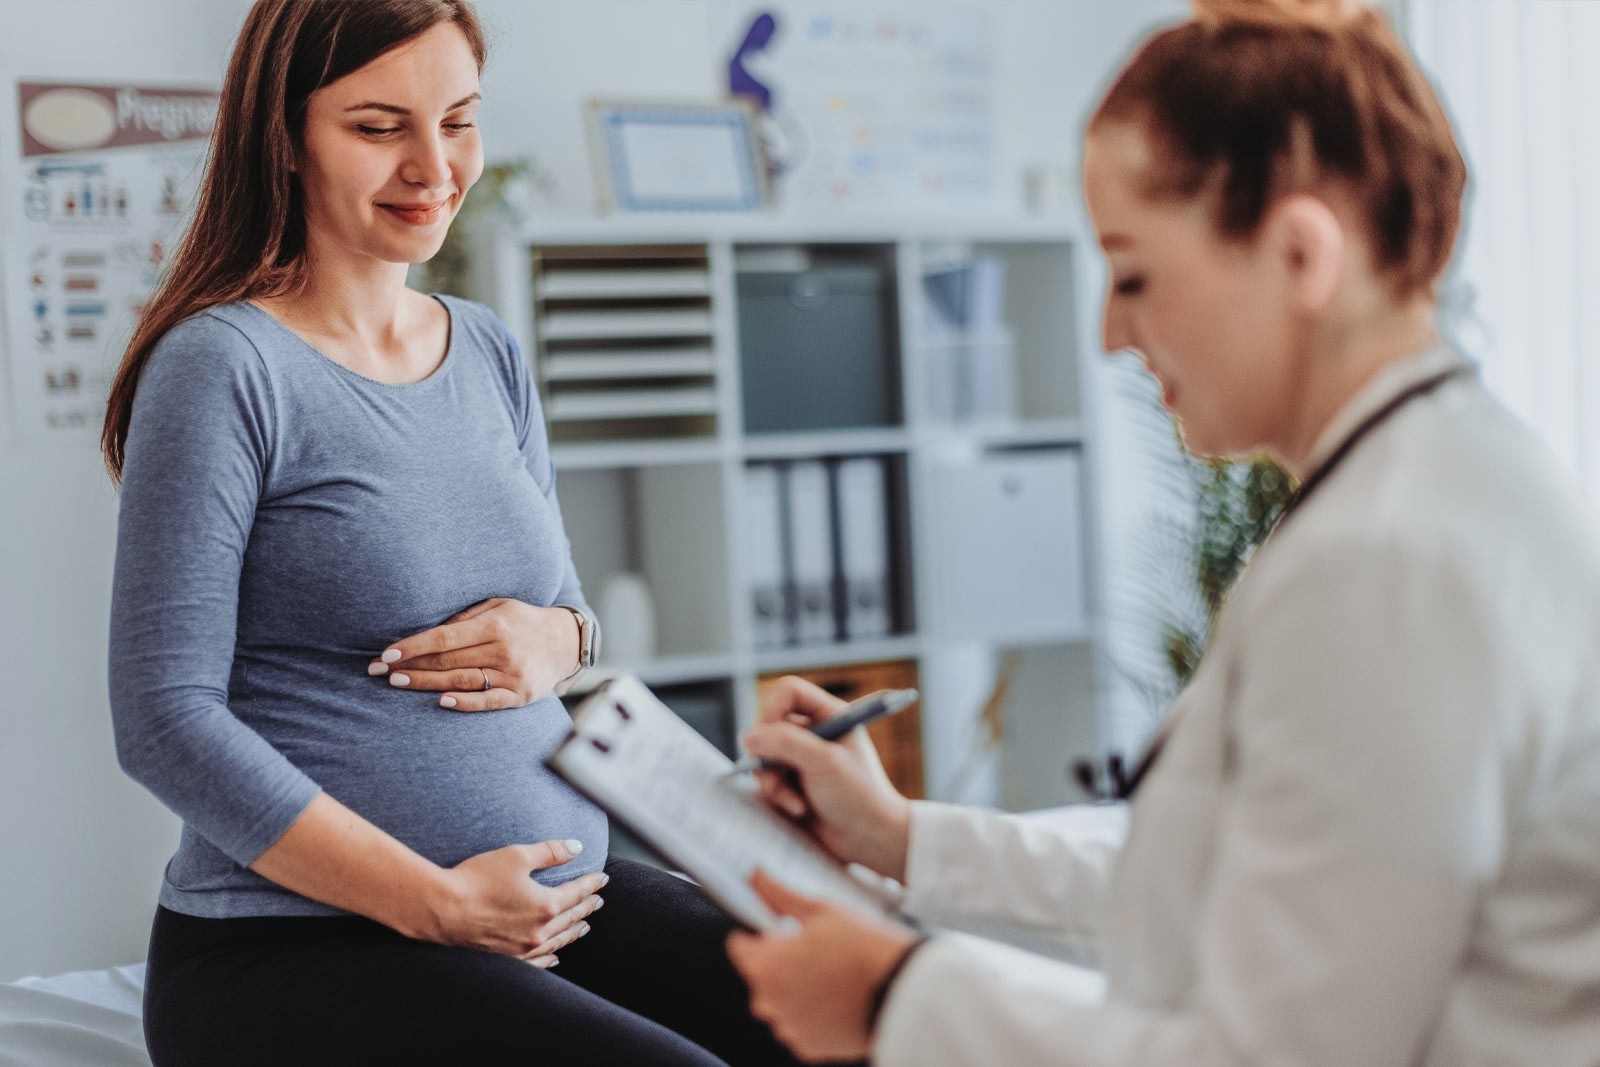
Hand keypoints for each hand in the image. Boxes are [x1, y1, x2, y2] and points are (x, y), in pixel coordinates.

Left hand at [368, 598, 579, 710]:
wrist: (567, 642)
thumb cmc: (523, 621)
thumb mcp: (498, 606)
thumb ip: (466, 617)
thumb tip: (427, 631)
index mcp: (496, 624)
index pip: (445, 636)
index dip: (413, 646)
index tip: (387, 653)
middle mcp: (504, 649)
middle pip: (448, 661)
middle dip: (410, 665)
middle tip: (378, 671)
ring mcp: (513, 674)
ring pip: (461, 681)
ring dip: (426, 683)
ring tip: (397, 683)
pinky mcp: (522, 695)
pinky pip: (488, 701)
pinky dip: (464, 703)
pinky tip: (440, 701)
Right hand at [429, 839, 607, 968]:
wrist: (443, 909)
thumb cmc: (478, 879)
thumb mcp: (517, 856)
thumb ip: (550, 852)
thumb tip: (576, 848)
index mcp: (546, 906)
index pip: (577, 893)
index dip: (591, 884)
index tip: (602, 879)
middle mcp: (539, 931)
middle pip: (571, 918)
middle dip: (586, 908)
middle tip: (598, 901)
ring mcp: (523, 948)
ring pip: (558, 941)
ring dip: (573, 932)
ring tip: (584, 926)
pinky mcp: (507, 957)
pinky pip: (538, 961)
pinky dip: (551, 957)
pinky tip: (555, 956)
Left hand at [727, 870, 921, 1062]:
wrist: (902, 991)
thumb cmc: (863, 949)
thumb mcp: (821, 910)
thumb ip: (780, 895)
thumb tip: (756, 875)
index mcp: (765, 966)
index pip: (739, 946)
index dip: (758, 933)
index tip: (779, 931)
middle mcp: (769, 1003)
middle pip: (761, 976)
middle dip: (780, 963)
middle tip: (816, 951)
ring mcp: (789, 1028)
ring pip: (781, 1002)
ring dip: (796, 990)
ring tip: (832, 974)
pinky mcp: (810, 1048)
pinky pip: (801, 1025)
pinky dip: (814, 1013)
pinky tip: (838, 997)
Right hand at [744, 676, 911, 878]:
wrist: (870, 840)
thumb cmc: (858, 795)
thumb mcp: (824, 762)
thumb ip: (785, 743)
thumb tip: (748, 736)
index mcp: (830, 715)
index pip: (788, 693)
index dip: (773, 710)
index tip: (770, 737)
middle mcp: (814, 732)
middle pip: (769, 726)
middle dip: (769, 755)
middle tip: (777, 778)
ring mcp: (801, 758)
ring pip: (763, 755)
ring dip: (772, 781)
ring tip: (794, 802)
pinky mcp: (793, 782)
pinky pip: (767, 780)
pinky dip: (777, 795)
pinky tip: (799, 809)